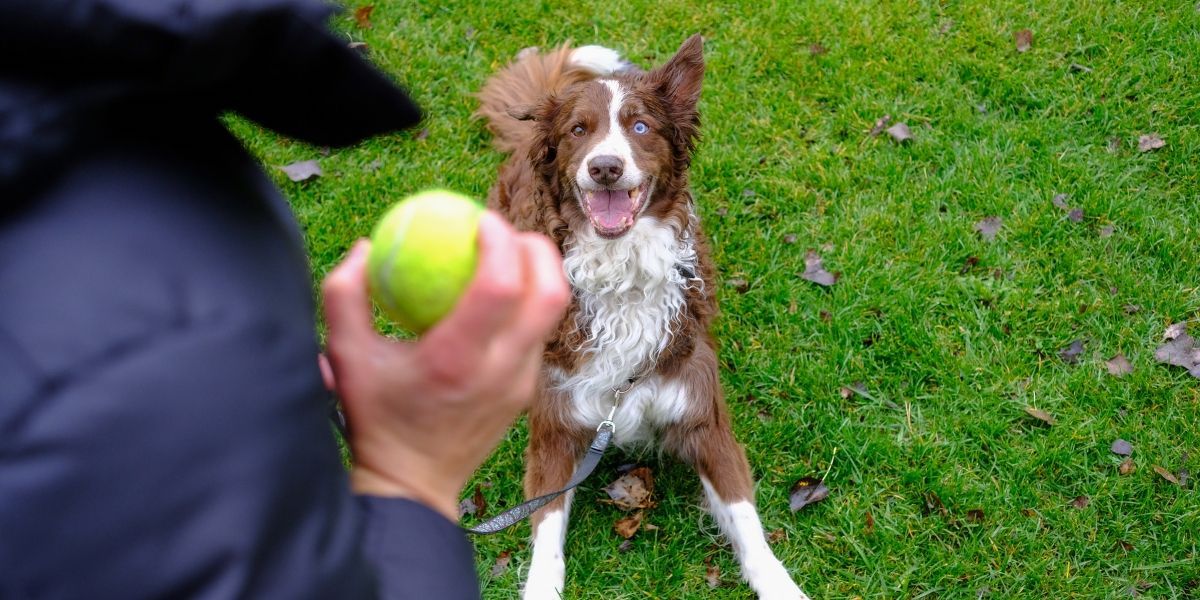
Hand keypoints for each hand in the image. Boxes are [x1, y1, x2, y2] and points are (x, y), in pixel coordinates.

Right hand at [320, 212, 568, 520]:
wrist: (412, 485)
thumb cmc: (375, 419)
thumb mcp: (344, 355)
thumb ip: (345, 294)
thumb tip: (364, 245)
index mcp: (456, 359)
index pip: (501, 285)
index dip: (502, 240)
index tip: (481, 218)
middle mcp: (500, 371)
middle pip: (550, 292)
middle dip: (537, 247)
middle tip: (506, 230)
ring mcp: (521, 384)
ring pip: (553, 312)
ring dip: (537, 273)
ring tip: (504, 255)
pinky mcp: (527, 391)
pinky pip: (538, 333)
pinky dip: (527, 304)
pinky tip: (497, 295)